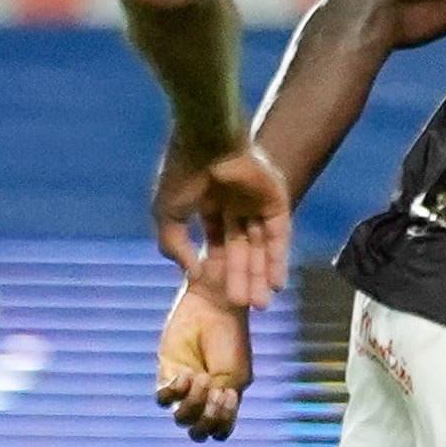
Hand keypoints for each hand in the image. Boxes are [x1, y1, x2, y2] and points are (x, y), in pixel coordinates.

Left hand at [152, 281, 252, 440]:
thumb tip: (208, 418)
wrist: (214, 308)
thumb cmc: (231, 339)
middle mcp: (203, 398)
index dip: (223, 423)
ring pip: (182, 419)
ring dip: (194, 403)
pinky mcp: (166, 373)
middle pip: (199, 433)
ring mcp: (184, 388)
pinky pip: (163, 399)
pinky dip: (176, 391)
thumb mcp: (236, 375)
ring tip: (201, 378)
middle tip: (215, 394)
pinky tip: (186, 374)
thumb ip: (225, 402)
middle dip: (207, 420)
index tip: (230, 395)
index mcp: (224, 400)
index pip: (220, 430)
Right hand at [154, 141, 291, 310]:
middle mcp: (235, 202)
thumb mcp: (166, 213)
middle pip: (242, 248)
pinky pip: (279, 235)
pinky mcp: (276, 200)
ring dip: (260, 274)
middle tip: (243, 307)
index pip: (218, 242)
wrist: (207, 139)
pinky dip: (278, 259)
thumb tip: (193, 274)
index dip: (219, 268)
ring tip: (260, 304)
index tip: (219, 294)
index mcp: (209, 201)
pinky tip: (276, 283)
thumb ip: (174, 245)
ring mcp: (257, 201)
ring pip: (261, 245)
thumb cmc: (182, 171)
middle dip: (242, 278)